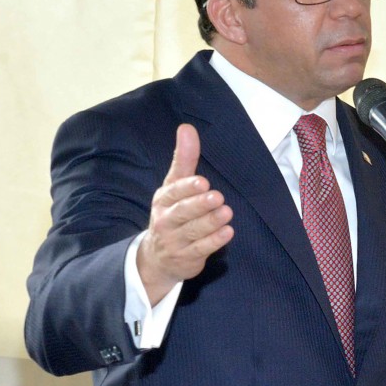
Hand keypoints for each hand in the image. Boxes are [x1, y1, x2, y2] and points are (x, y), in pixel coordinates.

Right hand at [136, 124, 233, 305]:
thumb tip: (187, 128)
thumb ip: (184, 159)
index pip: (173, 192)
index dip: (186, 188)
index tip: (201, 181)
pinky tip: (228, 232)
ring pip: (193, 231)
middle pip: (182, 212)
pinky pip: (201, 249)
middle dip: (199, 205)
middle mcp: (166, 220)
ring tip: (227, 212)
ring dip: (211, 222)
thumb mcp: (174, 186)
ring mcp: (175, 240)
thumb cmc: (172, 213)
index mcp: (163, 200)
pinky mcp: (187, 257)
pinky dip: (215, 241)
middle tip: (218, 197)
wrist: (158, 257)